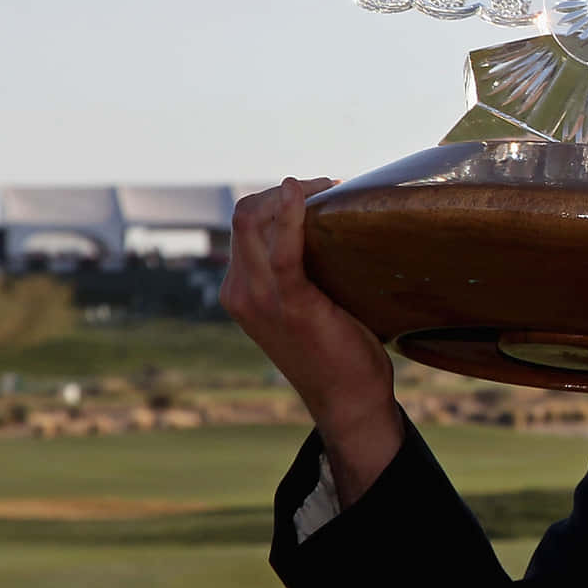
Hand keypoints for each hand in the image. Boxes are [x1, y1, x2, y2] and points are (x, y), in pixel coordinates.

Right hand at [219, 177, 400, 500]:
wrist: (348, 400)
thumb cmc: (338, 350)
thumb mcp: (306, 307)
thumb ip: (302, 273)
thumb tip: (332, 233)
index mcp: (239, 290)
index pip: (245, 224)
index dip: (277, 198)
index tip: (318, 193)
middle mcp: (240, 291)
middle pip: (246, 215)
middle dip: (284, 190)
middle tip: (328, 188)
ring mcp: (260, 298)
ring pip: (255, 221)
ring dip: (293, 195)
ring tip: (329, 189)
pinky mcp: (290, 303)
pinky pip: (283, 250)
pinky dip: (291, 215)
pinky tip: (305, 193)